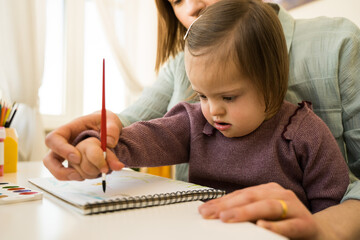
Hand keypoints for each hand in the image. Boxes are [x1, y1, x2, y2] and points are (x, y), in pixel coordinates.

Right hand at [43, 110, 123, 180]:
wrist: (109, 129)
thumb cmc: (105, 122)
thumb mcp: (111, 120)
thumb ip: (112, 129)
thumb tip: (110, 143)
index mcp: (70, 129)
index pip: (54, 138)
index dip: (61, 149)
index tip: (77, 157)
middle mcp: (65, 144)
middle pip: (49, 159)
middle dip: (59, 169)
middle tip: (77, 173)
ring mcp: (68, 156)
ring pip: (57, 170)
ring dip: (70, 176)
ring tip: (85, 176)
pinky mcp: (76, 165)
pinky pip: (71, 175)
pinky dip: (80, 177)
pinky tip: (92, 174)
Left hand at [198, 183, 318, 239]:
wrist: (319, 235)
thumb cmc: (287, 224)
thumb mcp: (264, 215)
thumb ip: (247, 213)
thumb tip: (219, 214)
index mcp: (268, 191)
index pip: (240, 194)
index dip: (221, 201)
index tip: (204, 209)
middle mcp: (280, 194)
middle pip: (250, 197)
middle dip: (227, 205)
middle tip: (209, 214)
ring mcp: (294, 207)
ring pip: (268, 206)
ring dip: (245, 212)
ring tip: (227, 218)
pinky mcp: (306, 224)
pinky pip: (289, 225)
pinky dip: (274, 226)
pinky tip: (262, 227)